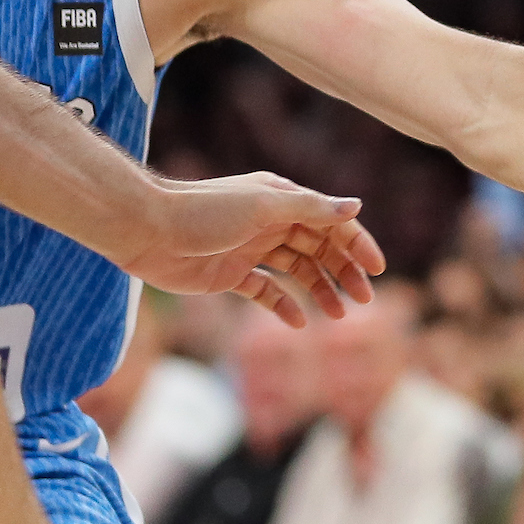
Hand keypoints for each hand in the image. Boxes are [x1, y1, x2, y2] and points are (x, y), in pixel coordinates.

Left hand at [113, 173, 385, 326]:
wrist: (145, 231)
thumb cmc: (205, 212)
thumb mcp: (263, 207)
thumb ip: (311, 208)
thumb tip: (356, 205)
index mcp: (284, 201)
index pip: (332, 222)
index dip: (357, 244)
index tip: (377, 269)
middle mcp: (272, 223)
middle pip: (319, 249)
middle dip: (344, 272)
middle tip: (363, 299)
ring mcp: (251, 250)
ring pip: (297, 271)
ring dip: (319, 291)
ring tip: (338, 315)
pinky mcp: (230, 275)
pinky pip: (265, 291)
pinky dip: (283, 306)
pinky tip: (299, 323)